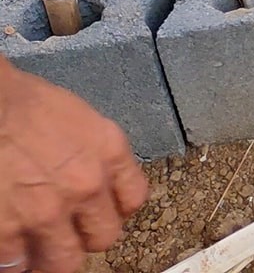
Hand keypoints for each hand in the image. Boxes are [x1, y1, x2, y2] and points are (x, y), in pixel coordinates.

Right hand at [0, 62, 147, 272]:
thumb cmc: (24, 104)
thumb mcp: (80, 118)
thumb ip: (96, 154)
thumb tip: (97, 181)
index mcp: (108, 152)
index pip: (133, 199)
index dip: (113, 208)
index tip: (98, 210)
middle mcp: (85, 186)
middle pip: (103, 238)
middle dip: (84, 236)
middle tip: (66, 231)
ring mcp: (46, 214)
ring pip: (62, 262)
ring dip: (48, 255)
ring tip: (33, 243)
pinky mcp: (6, 233)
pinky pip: (16, 266)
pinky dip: (12, 260)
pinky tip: (8, 244)